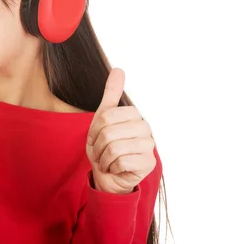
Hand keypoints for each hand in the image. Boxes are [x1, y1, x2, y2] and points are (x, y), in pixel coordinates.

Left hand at [86, 68, 155, 193]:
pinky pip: (121, 162)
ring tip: (106, 160)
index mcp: (134, 115)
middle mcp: (146, 128)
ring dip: (103, 158)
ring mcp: (149, 146)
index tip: (95, 138)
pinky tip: (115, 168)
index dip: (94, 130)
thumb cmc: (106, 146)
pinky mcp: (148, 163)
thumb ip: (112, 94)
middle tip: (100, 151)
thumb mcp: (104, 117)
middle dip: (98, 146)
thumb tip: (118, 69)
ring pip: (114, 148)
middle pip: (109, 132)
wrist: (109, 174)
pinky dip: (111, 167)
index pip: (106, 117)